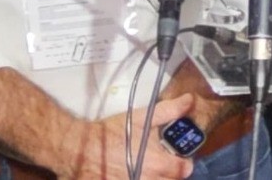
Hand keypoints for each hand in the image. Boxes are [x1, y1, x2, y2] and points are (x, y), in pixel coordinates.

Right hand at [62, 93, 195, 178]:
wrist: (81, 148)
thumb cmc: (113, 133)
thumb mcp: (143, 118)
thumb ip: (169, 110)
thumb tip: (190, 99)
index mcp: (158, 164)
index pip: (184, 170)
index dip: (183, 162)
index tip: (177, 156)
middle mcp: (148, 179)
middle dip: (170, 173)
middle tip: (162, 162)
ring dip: (156, 178)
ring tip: (149, 169)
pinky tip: (135, 173)